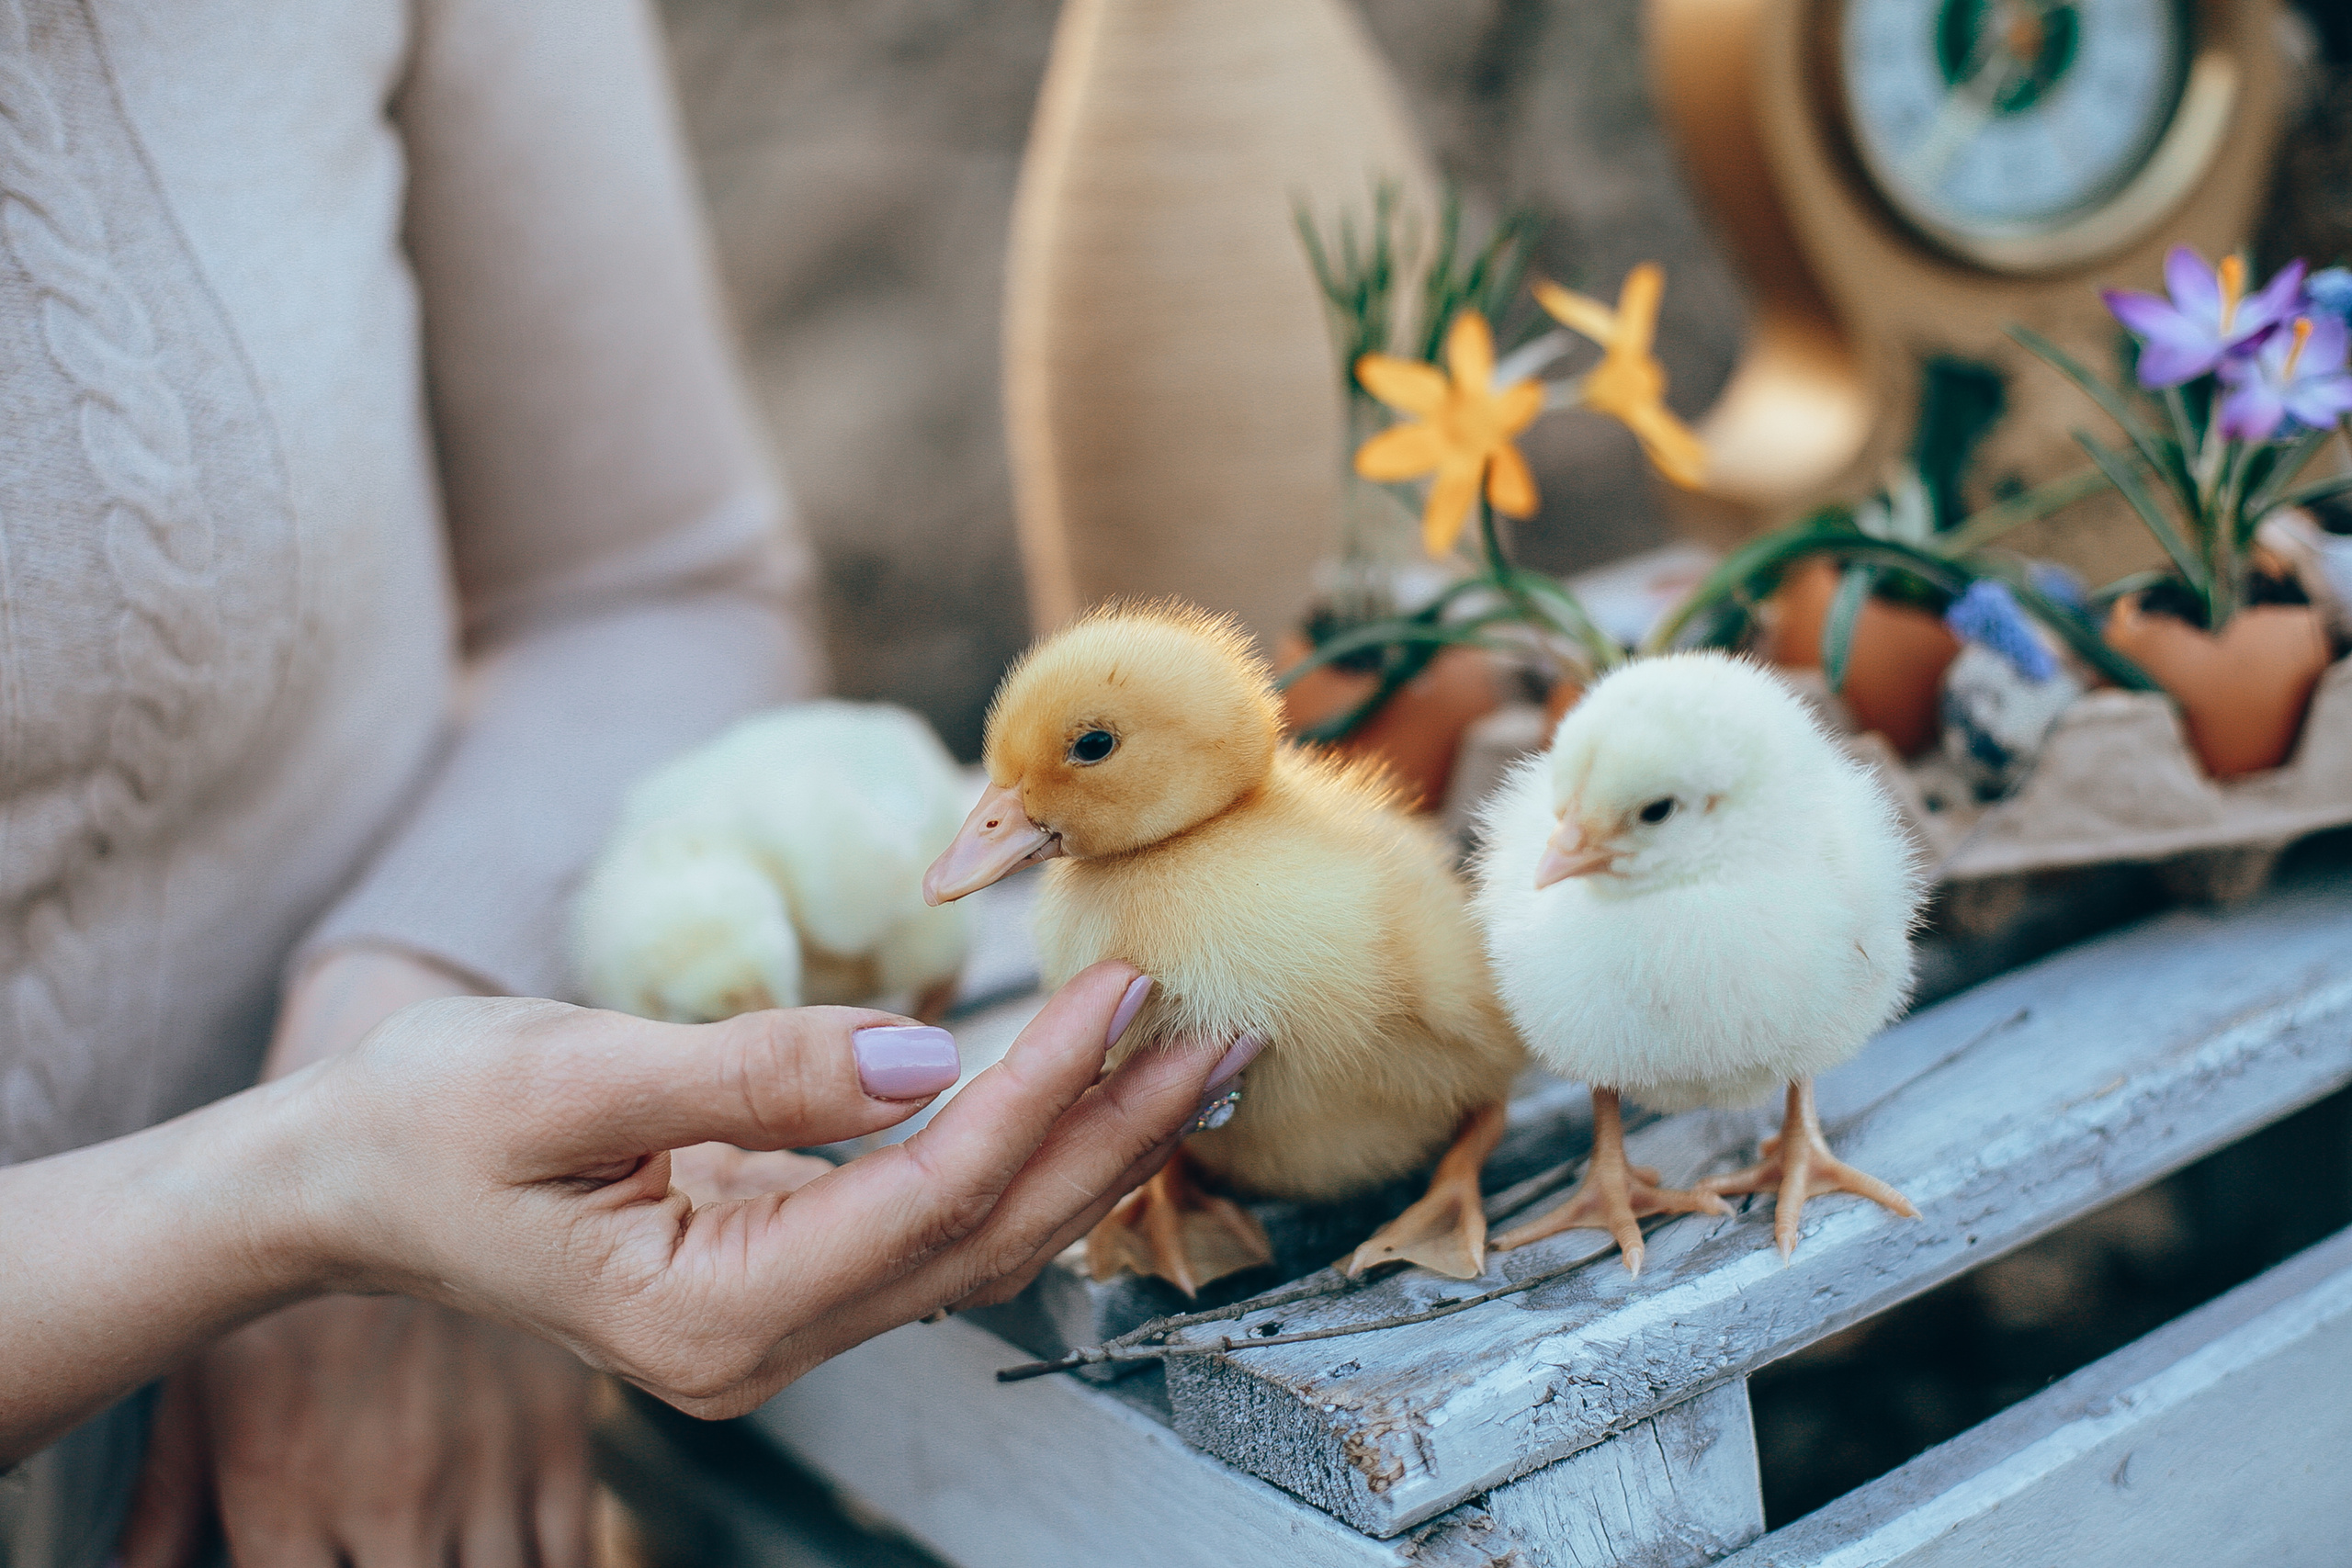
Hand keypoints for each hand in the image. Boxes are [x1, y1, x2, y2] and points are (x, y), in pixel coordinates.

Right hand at [6, 961, 1215, 1458]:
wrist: (350, 1177)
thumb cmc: (430, 1122)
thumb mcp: (568, 1076)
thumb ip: (753, 1071)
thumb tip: (926, 1057)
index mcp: (706, 1309)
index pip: (925, 1201)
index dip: (1035, 1097)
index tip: (1120, 995)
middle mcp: (762, 1341)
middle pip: (987, 1243)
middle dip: (1113, 1137)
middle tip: (1220, 1037)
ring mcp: (779, 1322)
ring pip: (981, 1248)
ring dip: (1092, 1153)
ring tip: (1193, 1065)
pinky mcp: (787, 1276)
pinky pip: (939, 1232)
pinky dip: (1025, 1162)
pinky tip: (1088, 1101)